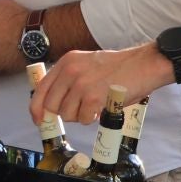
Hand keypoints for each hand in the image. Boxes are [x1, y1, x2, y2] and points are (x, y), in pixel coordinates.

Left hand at [31, 43, 172, 127]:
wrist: (143, 65)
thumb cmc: (119, 68)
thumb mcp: (86, 65)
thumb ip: (69, 80)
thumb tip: (54, 104)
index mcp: (66, 62)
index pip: (41, 89)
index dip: (37, 108)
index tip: (39, 119)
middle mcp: (70, 71)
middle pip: (52, 106)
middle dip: (66, 113)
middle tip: (82, 109)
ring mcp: (81, 84)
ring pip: (68, 115)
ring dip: (81, 116)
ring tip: (96, 104)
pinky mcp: (93, 97)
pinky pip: (84, 119)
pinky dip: (93, 118)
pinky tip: (103, 107)